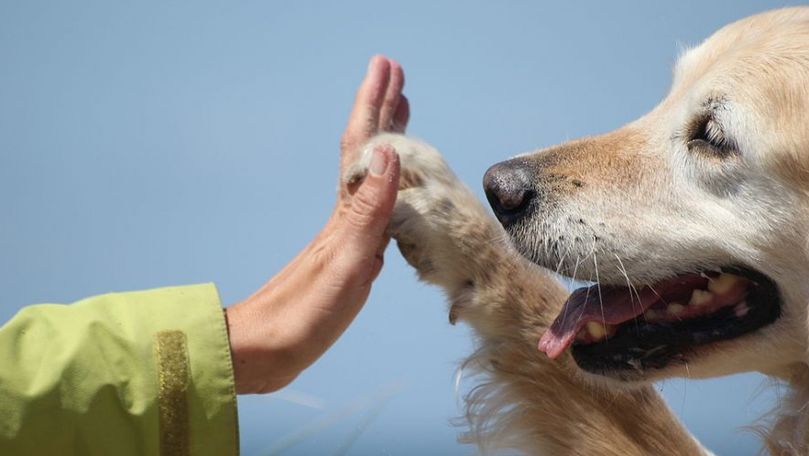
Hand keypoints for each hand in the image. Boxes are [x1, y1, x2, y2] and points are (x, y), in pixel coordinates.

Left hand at [225, 55, 408, 393]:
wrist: (265, 352)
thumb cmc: (304, 314)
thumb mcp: (346, 261)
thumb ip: (370, 210)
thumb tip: (390, 153)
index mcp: (346, 213)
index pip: (364, 146)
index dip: (375, 105)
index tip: (387, 68)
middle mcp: (345, 216)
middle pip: (366, 152)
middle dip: (381, 111)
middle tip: (395, 76)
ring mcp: (345, 234)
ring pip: (371, 175)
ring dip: (385, 141)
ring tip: (398, 116)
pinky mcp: (347, 256)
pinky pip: (374, 204)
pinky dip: (387, 184)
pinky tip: (391, 188)